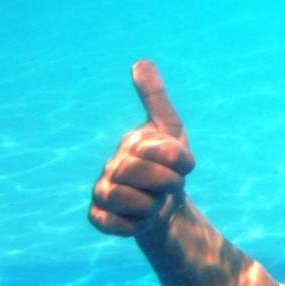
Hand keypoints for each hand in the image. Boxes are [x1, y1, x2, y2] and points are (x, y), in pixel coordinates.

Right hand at [89, 59, 195, 236]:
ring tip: (156, 201)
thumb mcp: (171, 129)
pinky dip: (131, 224)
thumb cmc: (169, 165)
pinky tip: (141, 218)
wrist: (167, 205)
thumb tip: (139, 61)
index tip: (186, 165)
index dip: (181, 160)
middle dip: (168, 182)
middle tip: (173, 185)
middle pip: (141, 173)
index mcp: (132, 142)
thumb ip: (155, 97)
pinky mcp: (98, 216)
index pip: (161, 149)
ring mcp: (102, 189)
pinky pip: (108, 222)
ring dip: (150, 204)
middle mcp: (112, 163)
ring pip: (124, 197)